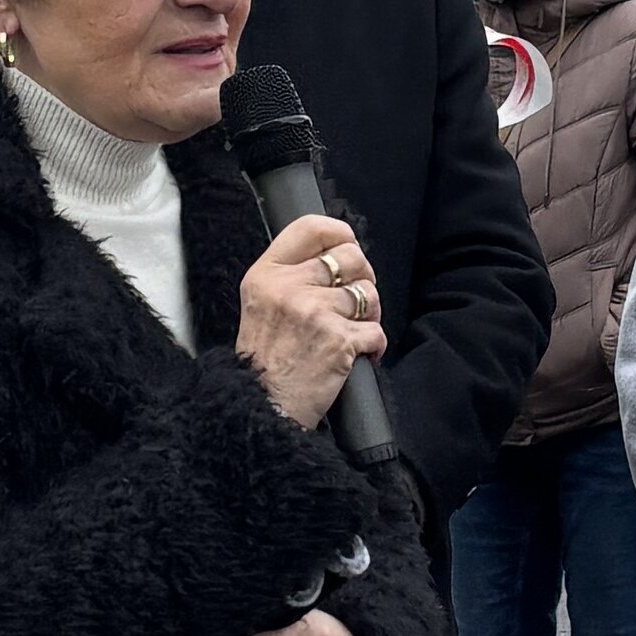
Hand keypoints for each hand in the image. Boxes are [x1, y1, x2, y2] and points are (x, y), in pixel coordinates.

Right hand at [236, 214, 386, 429]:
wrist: (262, 408)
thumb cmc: (264, 361)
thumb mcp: (259, 305)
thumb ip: (288, 276)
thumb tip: (333, 255)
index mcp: (266, 274)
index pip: (310, 228)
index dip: (339, 232)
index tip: (348, 244)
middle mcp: (289, 288)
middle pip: (350, 257)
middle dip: (363, 276)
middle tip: (356, 297)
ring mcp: (315, 312)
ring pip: (367, 294)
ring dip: (370, 313)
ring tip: (355, 330)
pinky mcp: (339, 340)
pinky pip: (376, 330)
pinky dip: (374, 345)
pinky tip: (358, 354)